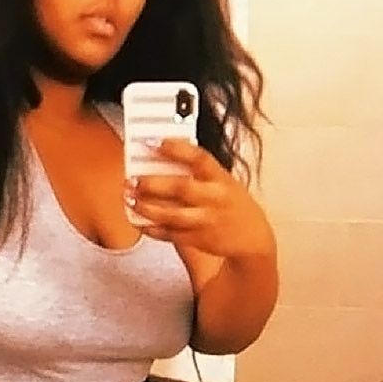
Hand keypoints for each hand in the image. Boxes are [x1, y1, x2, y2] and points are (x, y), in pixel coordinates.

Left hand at [124, 138, 274, 261]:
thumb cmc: (232, 204)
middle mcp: (214, 198)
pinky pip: (170, 234)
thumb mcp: (224, 182)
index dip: (176, 149)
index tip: (154, 142)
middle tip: (132, 178)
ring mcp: (206, 220)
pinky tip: (139, 221)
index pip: (199, 158)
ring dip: (147, 208)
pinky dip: (151, 228)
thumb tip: (164, 159)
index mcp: (221, 178)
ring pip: (172, 215)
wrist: (252, 238)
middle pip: (180, 188)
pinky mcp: (198, 239)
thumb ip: (199, 173)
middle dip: (153, 183)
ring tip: (130, 200)